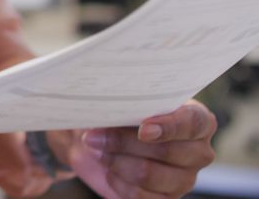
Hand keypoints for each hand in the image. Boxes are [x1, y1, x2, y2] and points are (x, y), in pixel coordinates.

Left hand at [63, 100, 216, 197]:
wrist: (102, 141)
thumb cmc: (121, 114)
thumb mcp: (124, 101)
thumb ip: (128, 103)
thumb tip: (111, 110)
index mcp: (197, 121)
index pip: (193, 123)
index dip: (169, 126)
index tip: (143, 128)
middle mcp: (198, 152)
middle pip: (166, 151)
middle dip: (123, 142)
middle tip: (93, 136)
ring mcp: (185, 179)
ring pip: (148, 174)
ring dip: (114, 161)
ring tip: (97, 149)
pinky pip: (139, 195)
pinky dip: (117, 180)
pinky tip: (109, 169)